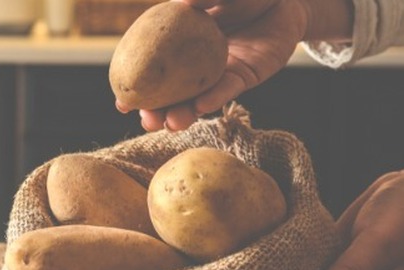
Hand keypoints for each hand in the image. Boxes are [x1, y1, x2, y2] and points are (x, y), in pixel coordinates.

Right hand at [117, 0, 308, 130]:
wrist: (281, 0)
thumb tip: (183, 2)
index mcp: (179, 46)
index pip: (154, 71)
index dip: (138, 87)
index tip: (122, 103)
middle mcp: (196, 65)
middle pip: (173, 95)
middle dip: (158, 112)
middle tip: (147, 122)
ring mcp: (219, 74)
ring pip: (198, 99)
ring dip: (184, 114)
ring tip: (172, 124)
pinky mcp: (245, 77)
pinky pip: (227, 89)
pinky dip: (215, 97)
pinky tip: (202, 106)